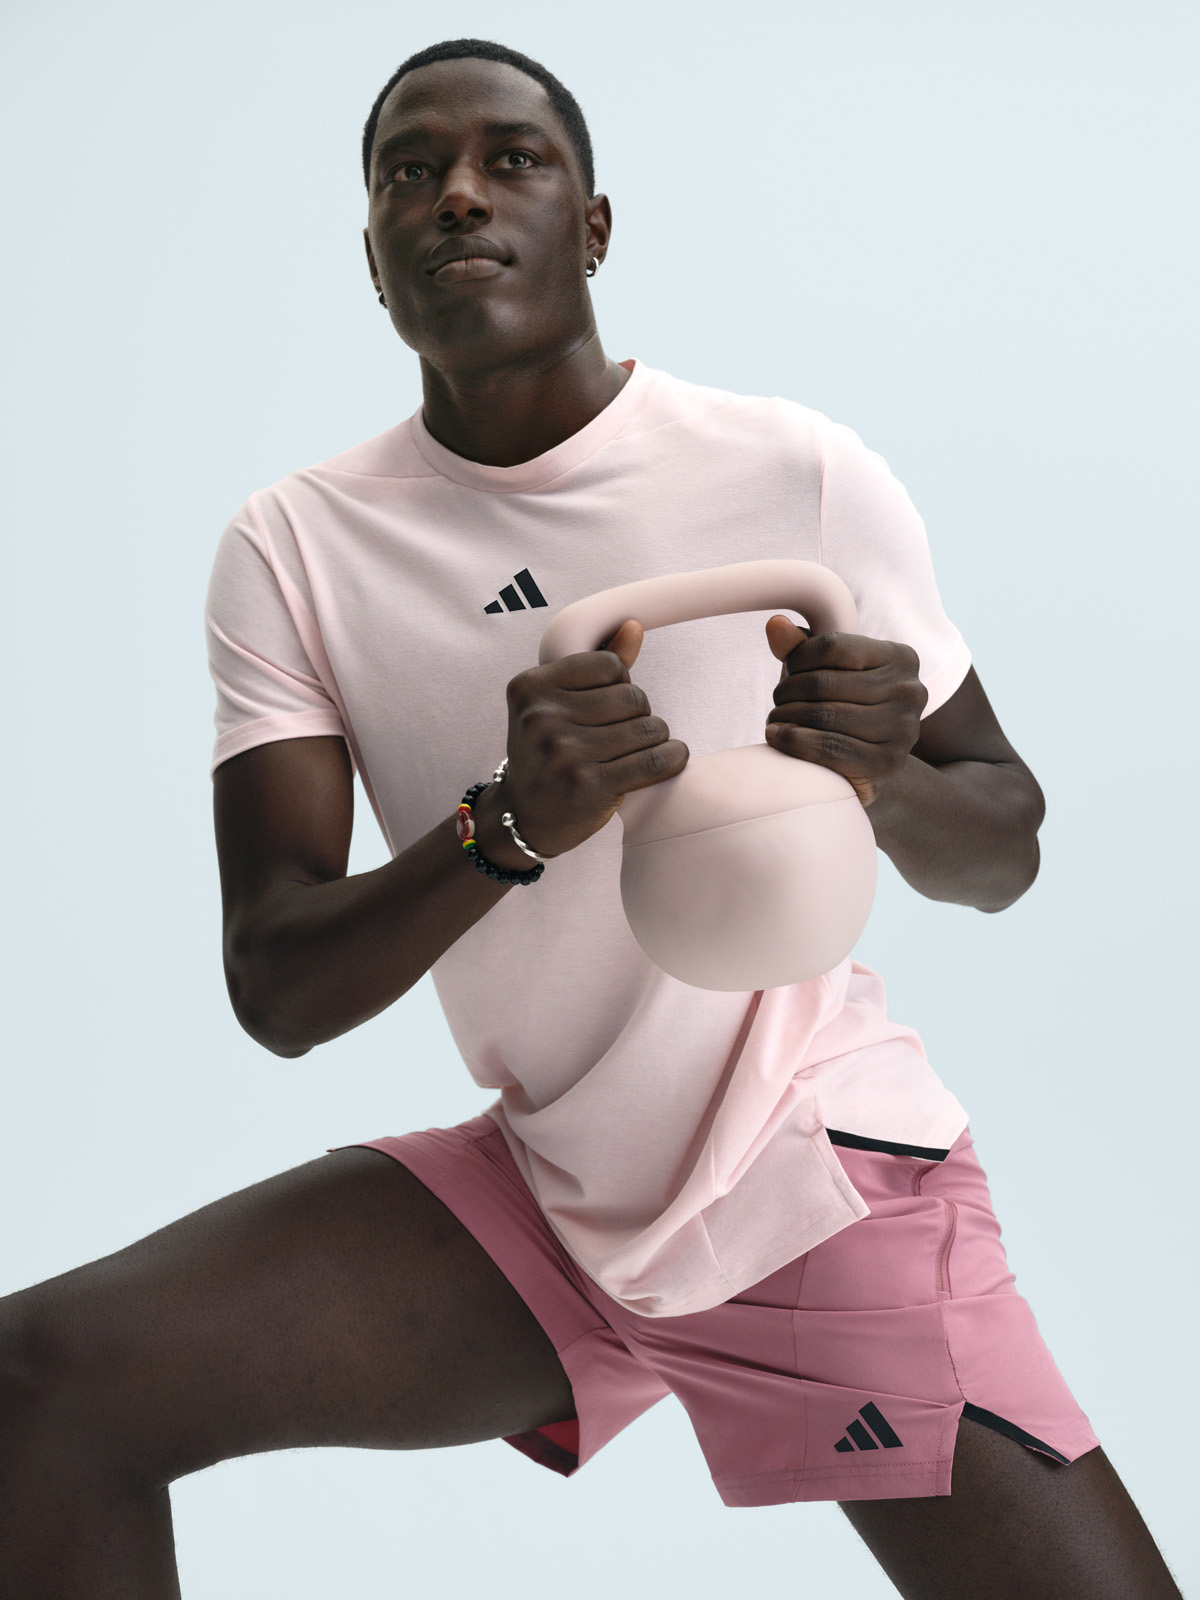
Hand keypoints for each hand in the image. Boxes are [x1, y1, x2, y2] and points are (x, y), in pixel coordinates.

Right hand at [495, 620, 688, 857]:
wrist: (524, 817)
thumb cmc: (547, 754)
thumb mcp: (556, 705)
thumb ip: (596, 666)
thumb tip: (634, 626)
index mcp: (531, 688)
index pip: (610, 666)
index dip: (620, 685)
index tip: (608, 708)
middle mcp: (543, 718)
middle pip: (632, 696)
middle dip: (638, 715)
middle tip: (622, 736)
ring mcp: (564, 753)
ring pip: (647, 727)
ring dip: (655, 738)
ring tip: (638, 751)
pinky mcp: (589, 785)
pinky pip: (655, 759)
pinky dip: (672, 758)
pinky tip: (670, 758)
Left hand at [762, 615, 927, 808]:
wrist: (873, 763)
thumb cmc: (847, 706)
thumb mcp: (832, 671)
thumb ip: (803, 648)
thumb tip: (775, 624)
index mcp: (901, 657)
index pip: (833, 645)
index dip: (798, 659)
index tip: (787, 673)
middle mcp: (910, 691)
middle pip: (824, 683)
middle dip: (787, 692)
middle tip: (777, 702)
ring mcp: (903, 730)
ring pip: (824, 715)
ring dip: (785, 717)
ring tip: (774, 720)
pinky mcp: (888, 764)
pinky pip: (830, 748)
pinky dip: (794, 742)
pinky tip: (776, 737)